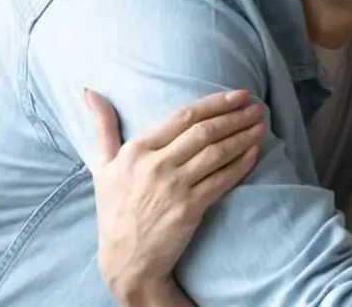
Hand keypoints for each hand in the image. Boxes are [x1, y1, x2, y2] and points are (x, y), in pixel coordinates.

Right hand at [84, 88, 265, 302]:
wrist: (126, 260)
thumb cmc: (115, 210)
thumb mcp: (102, 167)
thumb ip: (102, 127)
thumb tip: (90, 92)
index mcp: (136, 150)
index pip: (183, 116)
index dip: (215, 103)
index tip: (238, 94)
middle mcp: (154, 165)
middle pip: (204, 131)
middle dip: (235, 116)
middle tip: (256, 107)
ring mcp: (173, 187)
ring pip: (216, 152)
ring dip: (243, 136)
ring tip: (260, 125)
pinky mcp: (190, 208)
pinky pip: (222, 179)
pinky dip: (241, 163)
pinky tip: (255, 152)